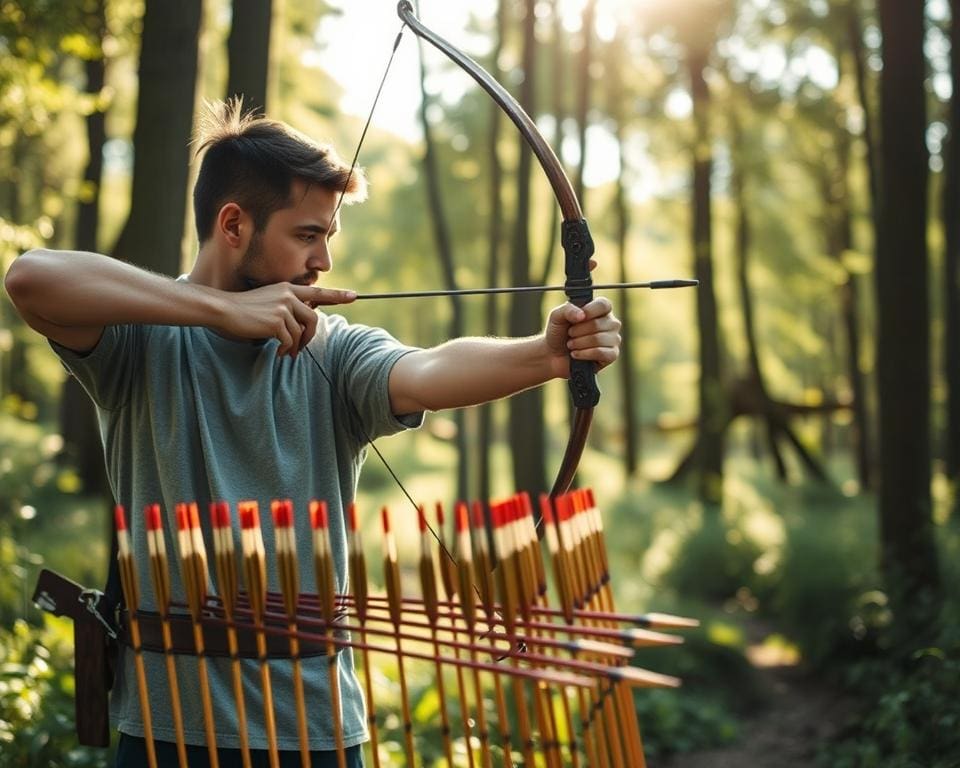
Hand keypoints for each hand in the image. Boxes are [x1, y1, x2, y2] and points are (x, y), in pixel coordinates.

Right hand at [215, 283, 356, 356]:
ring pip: (300, 332)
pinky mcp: (276, 321)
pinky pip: (289, 340)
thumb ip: (288, 307)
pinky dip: (286, 349)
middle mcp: (287, 295)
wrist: (224, 309)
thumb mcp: (269, 301)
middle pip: (314, 319)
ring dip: (295, 346)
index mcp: (287, 289)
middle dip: (310, 337)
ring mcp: (282, 307)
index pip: (318, 292)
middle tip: (301, 349)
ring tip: (287, 353)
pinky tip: (278, 352)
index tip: (354, 296)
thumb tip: (306, 321)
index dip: (337, 295)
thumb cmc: (245, 310)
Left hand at [543, 297, 620, 377]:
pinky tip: (576, 354)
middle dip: (577, 331)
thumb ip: (568, 310)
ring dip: (579, 343)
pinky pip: (601, 353)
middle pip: (597, 324)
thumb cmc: (558, 333)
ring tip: (571, 345)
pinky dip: (584, 354)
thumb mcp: (557, 316)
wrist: (553, 355)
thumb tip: (582, 315)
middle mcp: (610, 323)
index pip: (604, 305)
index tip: (577, 318)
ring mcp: (613, 339)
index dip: (589, 311)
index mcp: (600, 310)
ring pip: (598, 339)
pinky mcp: (612, 355)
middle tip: (570, 334)